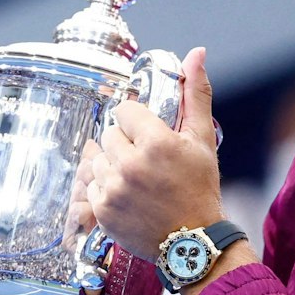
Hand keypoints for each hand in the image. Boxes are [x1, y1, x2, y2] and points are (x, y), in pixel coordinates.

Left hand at [84, 46, 224, 260]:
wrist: (193, 241)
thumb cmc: (200, 188)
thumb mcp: (202, 139)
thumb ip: (195, 94)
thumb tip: (196, 53)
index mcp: (155, 142)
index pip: (124, 110)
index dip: (136, 121)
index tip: (148, 134)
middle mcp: (130, 164)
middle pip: (109, 134)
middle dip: (125, 144)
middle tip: (146, 161)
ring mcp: (113, 189)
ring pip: (98, 159)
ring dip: (113, 165)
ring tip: (138, 180)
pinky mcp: (102, 210)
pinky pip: (92, 185)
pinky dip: (106, 189)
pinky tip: (129, 197)